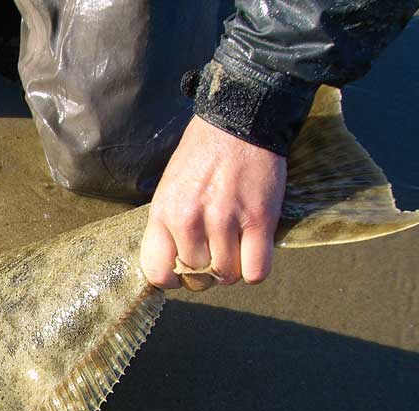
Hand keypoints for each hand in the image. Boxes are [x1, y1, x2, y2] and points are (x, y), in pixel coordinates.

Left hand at [140, 115, 286, 289]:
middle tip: (213, 254)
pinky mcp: (260, 220)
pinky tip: (253, 252)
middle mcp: (190, 220)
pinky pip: (256, 271)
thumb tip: (171, 265)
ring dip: (231, 269)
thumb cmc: (201, 157)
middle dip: (205, 273)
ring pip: (226, 276)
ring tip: (233, 248)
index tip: (180, 273)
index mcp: (164, 213)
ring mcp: (226, 221)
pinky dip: (255, 269)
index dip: (171, 280)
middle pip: (196, 277)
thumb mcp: (168, 189)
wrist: (238, 122)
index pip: (158, 272)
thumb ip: (167, 226)